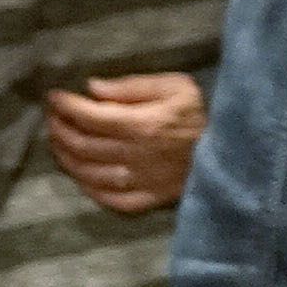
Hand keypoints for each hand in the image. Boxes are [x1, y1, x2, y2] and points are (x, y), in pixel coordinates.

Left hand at [44, 73, 208, 214]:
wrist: (234, 154)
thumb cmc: (202, 117)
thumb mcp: (178, 87)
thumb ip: (134, 86)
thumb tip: (93, 88)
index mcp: (141, 124)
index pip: (89, 115)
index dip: (65, 105)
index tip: (53, 97)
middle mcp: (133, 155)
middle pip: (81, 145)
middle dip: (59, 129)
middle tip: (53, 118)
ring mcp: (137, 182)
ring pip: (86, 172)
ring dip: (65, 156)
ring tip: (58, 142)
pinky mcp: (145, 201)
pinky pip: (105, 198)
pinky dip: (86, 186)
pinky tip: (79, 174)